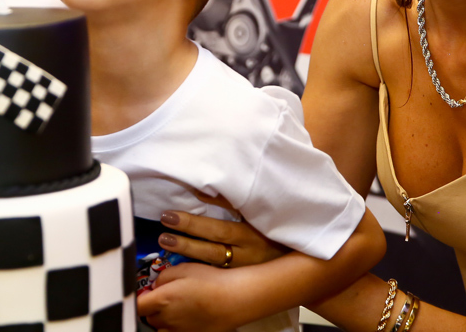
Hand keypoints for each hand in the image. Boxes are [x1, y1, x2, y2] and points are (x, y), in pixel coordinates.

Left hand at [137, 262, 244, 331]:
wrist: (235, 299)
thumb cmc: (211, 281)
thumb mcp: (183, 268)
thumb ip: (163, 277)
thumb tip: (155, 285)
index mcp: (162, 301)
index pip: (137, 305)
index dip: (138, 299)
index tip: (144, 293)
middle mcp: (167, 320)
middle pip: (149, 318)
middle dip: (152, 308)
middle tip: (164, 297)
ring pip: (161, 328)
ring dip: (163, 320)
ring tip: (177, 308)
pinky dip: (177, 327)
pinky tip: (188, 317)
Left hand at [158, 210, 289, 267]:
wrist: (299, 260)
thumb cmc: (275, 230)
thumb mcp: (261, 213)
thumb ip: (237, 201)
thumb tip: (207, 187)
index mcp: (254, 230)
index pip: (227, 221)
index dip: (205, 212)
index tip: (186, 197)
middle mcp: (248, 249)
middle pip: (216, 239)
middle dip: (190, 230)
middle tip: (167, 218)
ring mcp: (242, 267)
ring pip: (212, 259)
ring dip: (187, 250)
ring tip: (165, 240)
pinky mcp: (237, 278)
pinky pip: (214, 272)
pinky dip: (196, 267)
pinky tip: (178, 263)